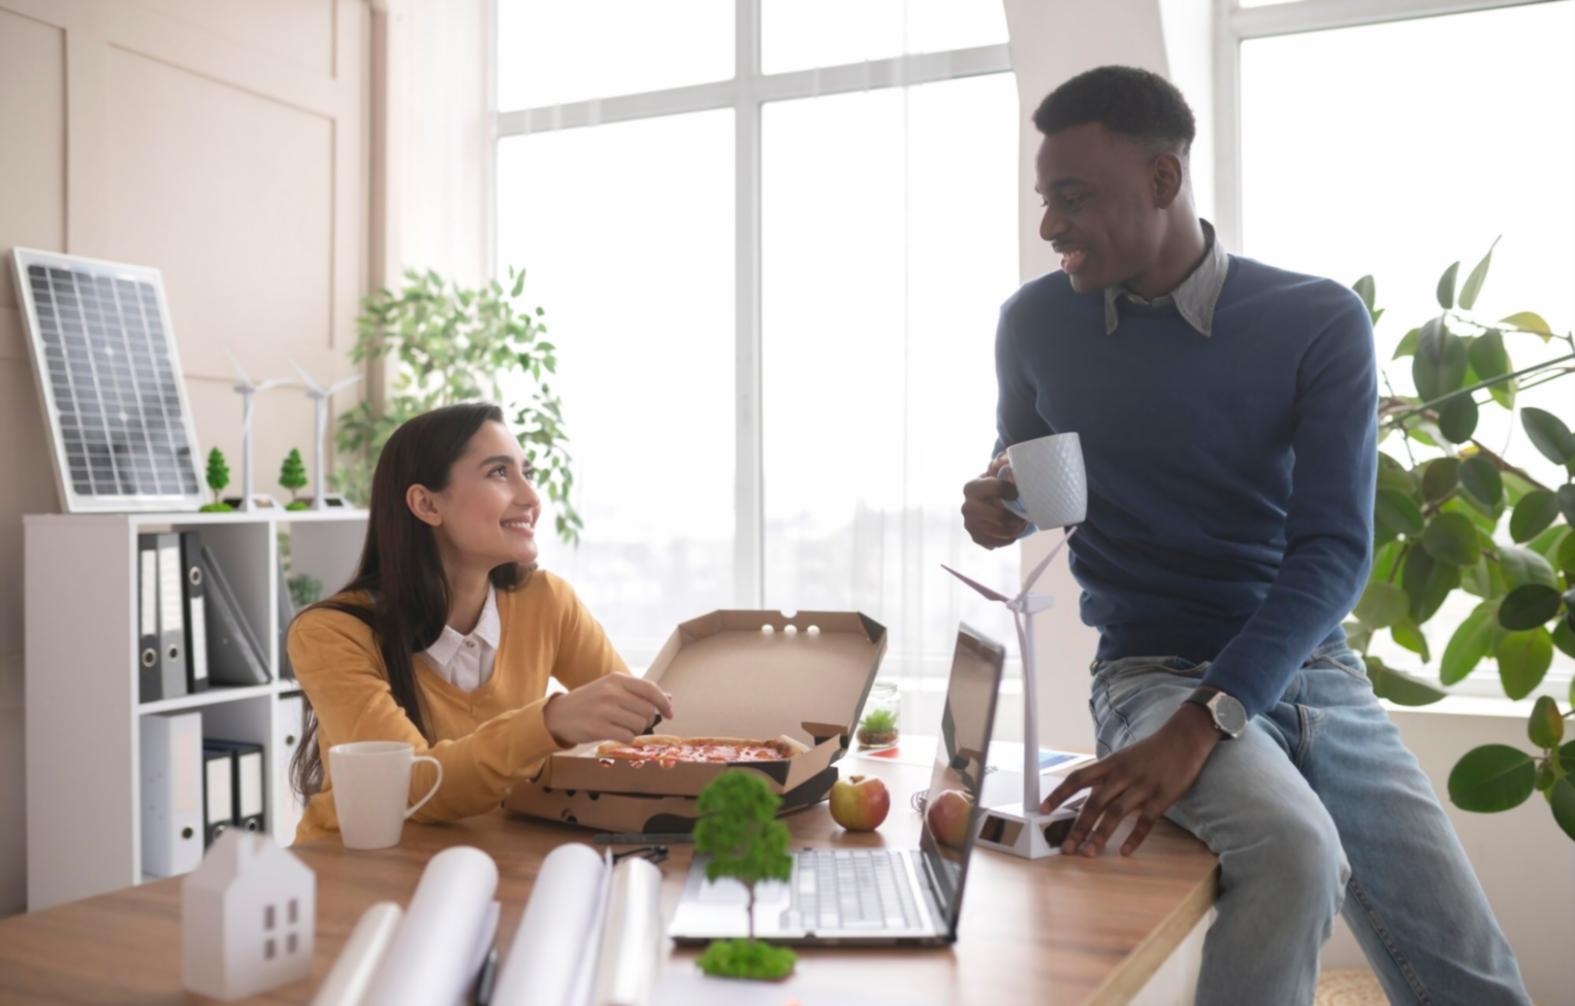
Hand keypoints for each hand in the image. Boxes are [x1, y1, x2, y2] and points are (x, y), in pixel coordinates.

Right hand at [543, 674, 675, 746]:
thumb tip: (669, 698)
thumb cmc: (589, 702)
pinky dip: (627, 738)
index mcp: (617, 679)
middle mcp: (611, 692)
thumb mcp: (612, 690)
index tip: (670, 714)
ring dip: (636, 730)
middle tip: (635, 722)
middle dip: (647, 720)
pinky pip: (627, 736)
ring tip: (622, 727)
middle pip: (647, 710)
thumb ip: (639, 693)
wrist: (558, 715)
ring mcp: (604, 709)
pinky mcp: (598, 727)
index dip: (664, 703)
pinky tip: (617, 734)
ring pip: (639, 724)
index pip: (650, 689)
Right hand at [961, 453, 1028, 547]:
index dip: (1012, 491)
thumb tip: (1005, 460)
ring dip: (1017, 529)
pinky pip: (999, 543)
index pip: (996, 488)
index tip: (1017, 493)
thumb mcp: (998, 470)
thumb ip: (1003, 462)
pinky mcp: (976, 538)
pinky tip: (1014, 530)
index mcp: (971, 488)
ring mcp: (970, 525)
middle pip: (1000, 517)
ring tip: (1023, 522)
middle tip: (1025, 514)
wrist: (986, 501)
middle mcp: (967, 507)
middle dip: (1016, 517)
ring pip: (1002, 532)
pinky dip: (1010, 538)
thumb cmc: (995, 484)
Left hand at [1041, 703, 1219, 856]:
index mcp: (1110, 764)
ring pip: (1115, 814)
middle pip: (1094, 803)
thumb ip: (1105, 777)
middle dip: (1078, 826)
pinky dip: (1134, 837)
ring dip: (1100, 835)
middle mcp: (1122, 775)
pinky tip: (1124, 852)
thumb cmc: (1150, 751)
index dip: (1058, 794)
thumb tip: (1082, 796)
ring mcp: (1142, 786)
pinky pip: (1146, 821)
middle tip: (1065, 847)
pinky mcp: (1163, 796)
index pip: (1077, 779)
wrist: (1184, 738)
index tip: (1043, 810)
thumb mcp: (1123, 758)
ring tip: (1088, 853)